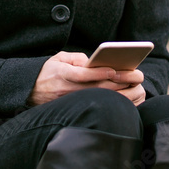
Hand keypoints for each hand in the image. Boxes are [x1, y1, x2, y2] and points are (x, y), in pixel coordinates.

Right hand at [28, 51, 145, 106]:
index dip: (99, 73)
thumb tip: (96, 63)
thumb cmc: (48, 72)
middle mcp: (68, 90)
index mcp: (63, 74)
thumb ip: (78, 58)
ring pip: (101, 99)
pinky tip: (128, 99)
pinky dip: (114, 103)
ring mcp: (73, 102)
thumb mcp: (59, 58)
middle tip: (138, 76)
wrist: (30, 92)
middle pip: (98, 88)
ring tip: (138, 87)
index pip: (82, 75)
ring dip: (122, 94)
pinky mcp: (76, 109)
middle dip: (120, 82)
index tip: (115, 69)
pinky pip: (99, 107)